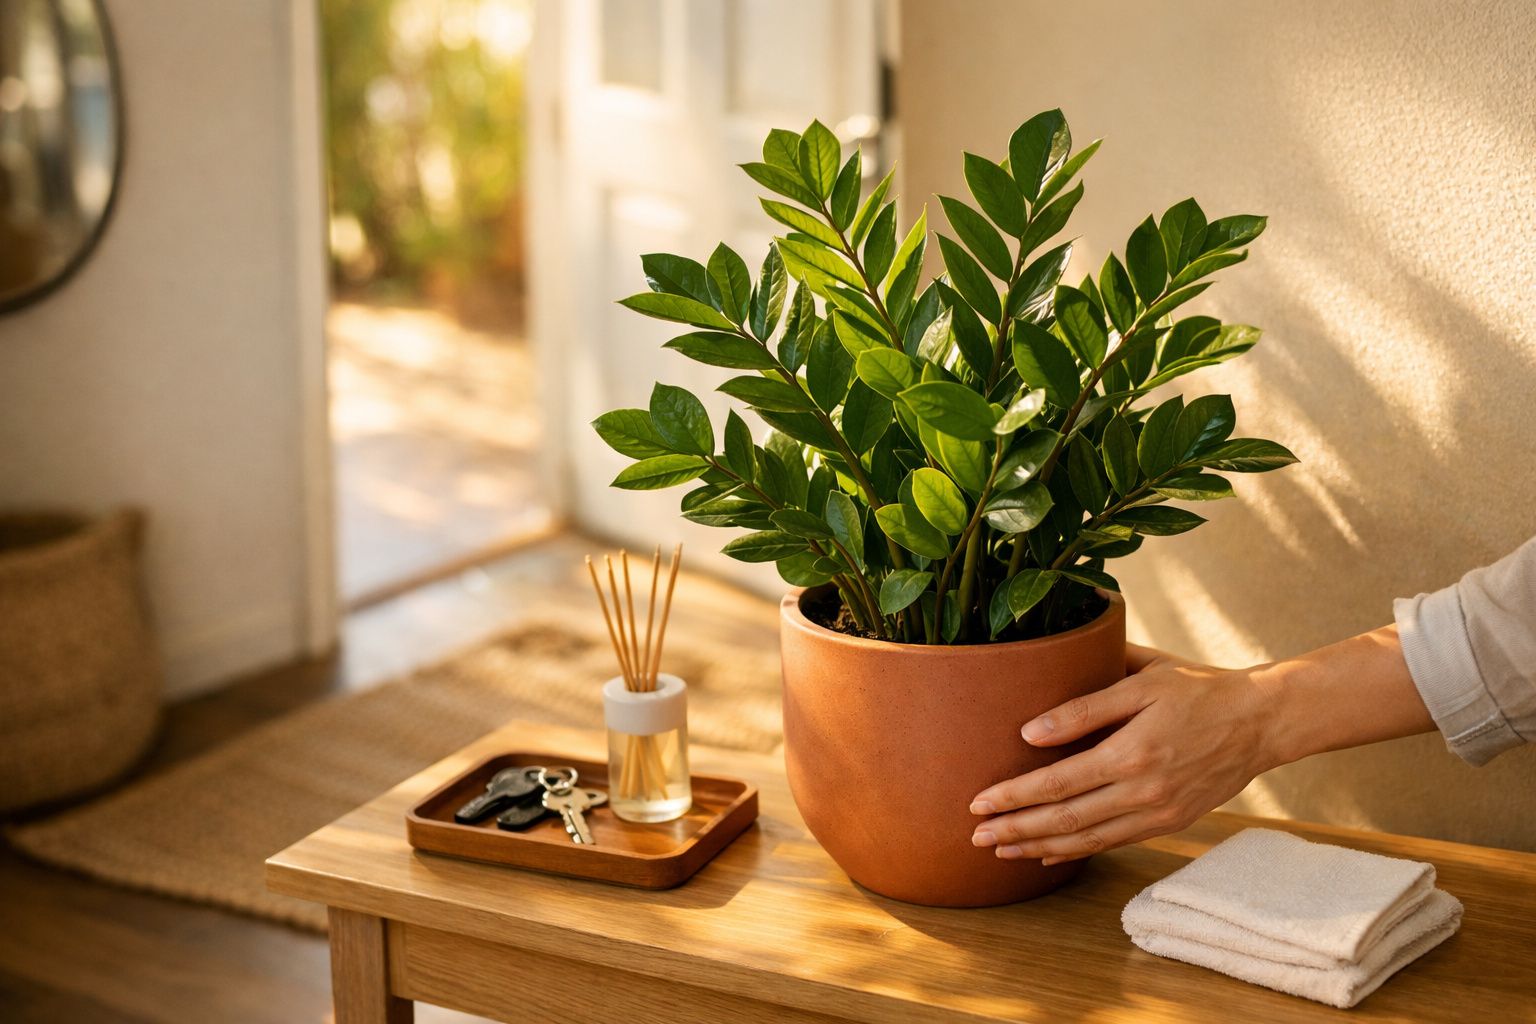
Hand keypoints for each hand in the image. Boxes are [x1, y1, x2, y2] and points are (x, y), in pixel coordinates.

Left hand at [968, 644, 1280, 864]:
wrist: (1260, 720)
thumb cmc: (1196, 688)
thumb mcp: (1142, 680)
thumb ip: (1084, 706)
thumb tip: (1030, 732)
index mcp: (1133, 751)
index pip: (1057, 783)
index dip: (1014, 796)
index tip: (978, 802)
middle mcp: (1144, 790)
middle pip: (1065, 819)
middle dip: (1016, 830)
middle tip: (976, 837)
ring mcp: (1158, 811)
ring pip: (1088, 838)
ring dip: (1039, 846)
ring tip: (1001, 851)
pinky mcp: (1170, 821)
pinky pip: (1114, 842)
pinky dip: (1077, 851)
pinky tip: (1048, 853)